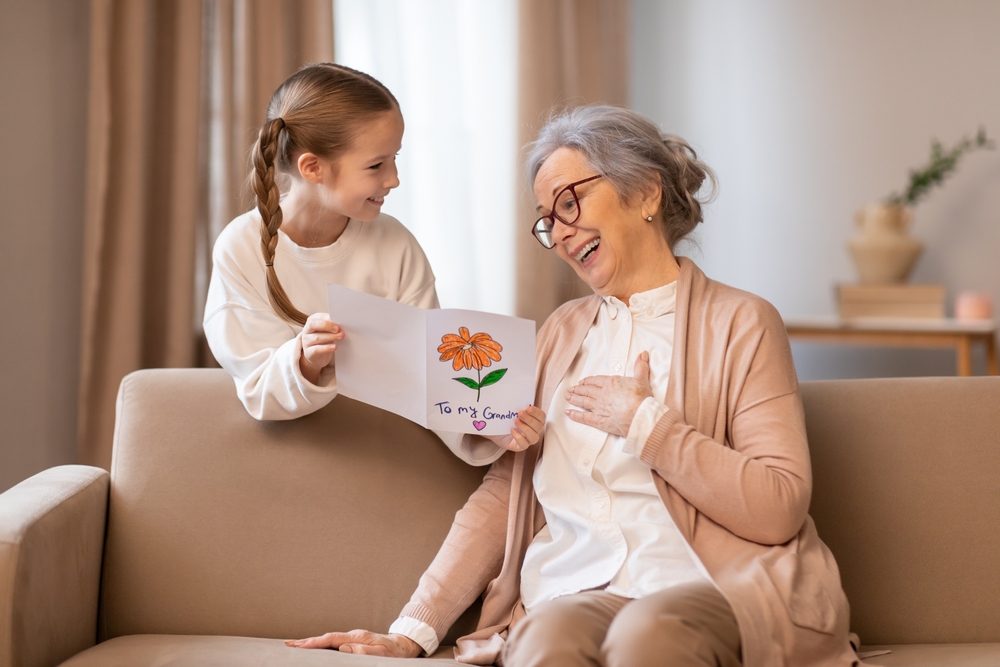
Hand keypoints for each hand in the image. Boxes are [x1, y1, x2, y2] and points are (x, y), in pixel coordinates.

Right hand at [285, 629, 421, 656]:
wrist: (403, 644)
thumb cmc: (393, 652)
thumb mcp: (381, 653)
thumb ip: (363, 651)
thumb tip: (343, 648)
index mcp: (357, 637)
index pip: (331, 639)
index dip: (314, 643)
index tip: (299, 645)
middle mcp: (353, 635)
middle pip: (325, 638)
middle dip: (307, 641)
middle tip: (288, 645)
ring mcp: (352, 638)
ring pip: (328, 640)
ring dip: (312, 643)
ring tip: (295, 646)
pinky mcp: (353, 641)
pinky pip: (333, 643)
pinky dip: (321, 644)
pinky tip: (314, 648)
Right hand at [299, 313, 344, 383]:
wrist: (318, 357)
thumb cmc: (324, 340)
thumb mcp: (328, 331)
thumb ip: (333, 326)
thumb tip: (343, 324)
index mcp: (312, 322)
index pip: (318, 317)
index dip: (329, 318)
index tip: (339, 320)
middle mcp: (307, 330)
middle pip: (313, 324)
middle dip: (327, 325)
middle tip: (338, 329)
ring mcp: (306, 342)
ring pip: (317, 338)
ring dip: (330, 336)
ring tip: (341, 336)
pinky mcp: (309, 353)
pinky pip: (316, 350)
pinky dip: (326, 348)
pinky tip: (335, 347)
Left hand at [489, 406, 545, 451]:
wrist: (494, 428)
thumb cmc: (506, 418)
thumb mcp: (511, 409)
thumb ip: (517, 403)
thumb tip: (516, 389)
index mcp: (535, 420)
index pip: (542, 417)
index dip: (537, 413)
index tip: (529, 408)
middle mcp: (534, 430)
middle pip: (539, 427)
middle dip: (530, 420)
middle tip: (520, 414)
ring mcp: (527, 439)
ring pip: (534, 437)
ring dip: (526, 429)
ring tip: (516, 422)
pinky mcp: (519, 446)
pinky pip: (524, 445)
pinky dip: (519, 437)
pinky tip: (512, 430)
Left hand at [565, 351, 652, 436]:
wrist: (639, 415)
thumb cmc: (641, 398)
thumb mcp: (641, 379)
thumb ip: (640, 367)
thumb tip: (643, 354)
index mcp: (611, 383)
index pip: (596, 380)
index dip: (588, 381)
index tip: (582, 381)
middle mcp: (602, 394)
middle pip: (587, 390)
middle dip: (578, 389)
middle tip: (571, 389)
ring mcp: (599, 407)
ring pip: (583, 401)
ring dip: (574, 398)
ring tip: (567, 397)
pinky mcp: (599, 420)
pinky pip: (584, 417)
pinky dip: (575, 415)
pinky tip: (568, 413)